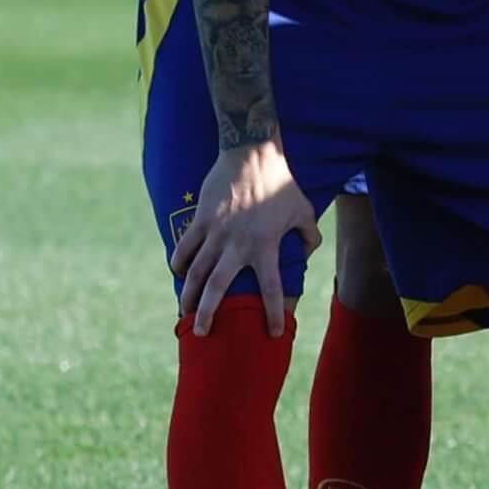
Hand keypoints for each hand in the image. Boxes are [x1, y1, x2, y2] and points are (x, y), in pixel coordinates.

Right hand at [169, 138, 317, 337]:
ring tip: (185, 311)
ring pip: (196, 271)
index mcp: (266, 246)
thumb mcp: (304, 211)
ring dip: (188, 294)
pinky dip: (179, 263)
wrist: (252, 155)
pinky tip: (180, 274)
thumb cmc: (282, 184)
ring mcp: (216, 232)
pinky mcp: (200, 220)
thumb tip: (305, 255)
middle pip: (218, 288)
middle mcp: (238, 244)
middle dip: (208, 314)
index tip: (273, 333)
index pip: (272, 288)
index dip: (273, 313)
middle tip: (201, 333)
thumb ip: (309, 237)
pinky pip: (184, 248)